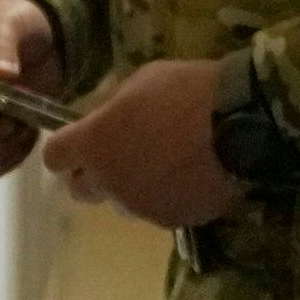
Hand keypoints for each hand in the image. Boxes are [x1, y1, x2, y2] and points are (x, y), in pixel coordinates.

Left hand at [42, 59, 243, 228]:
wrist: (244, 124)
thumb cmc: (190, 91)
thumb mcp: (145, 79)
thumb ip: (117, 106)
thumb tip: (110, 118)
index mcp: (94, 143)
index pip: (55, 156)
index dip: (67, 148)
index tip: (83, 140)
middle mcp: (108, 181)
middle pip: (80, 190)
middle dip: (95, 174)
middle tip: (124, 154)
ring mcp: (141, 206)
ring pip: (122, 203)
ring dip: (133, 187)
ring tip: (167, 165)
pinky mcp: (173, 221)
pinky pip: (160, 210)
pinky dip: (169, 197)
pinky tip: (192, 176)